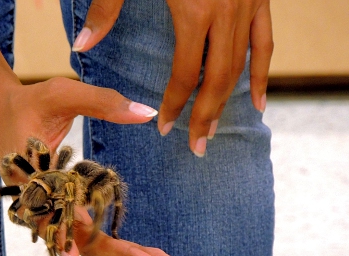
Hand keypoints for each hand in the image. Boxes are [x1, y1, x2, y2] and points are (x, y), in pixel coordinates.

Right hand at [0, 0, 171, 255]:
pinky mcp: (56, 211)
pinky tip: (144, 253)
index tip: (93, 243)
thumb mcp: (63, 95)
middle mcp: (37, 202)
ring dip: (122, 255)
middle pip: (76, 240)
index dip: (75, 231)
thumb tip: (147, 113)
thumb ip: (104, 103)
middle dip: (119, 254)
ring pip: (83, 244)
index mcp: (31, 178)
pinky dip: (113, 244)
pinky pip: (84, 235)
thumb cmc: (29, 102)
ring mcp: (47, 211)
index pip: (58, 211)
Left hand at [71, 0, 273, 156]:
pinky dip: (263, 73)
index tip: (163, 128)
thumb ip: (106, 8)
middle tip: (196, 147)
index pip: (186, 74)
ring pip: (243, 66)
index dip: (174, 104)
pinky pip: (267, 42)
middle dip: (206, 116)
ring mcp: (248, 5)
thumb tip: (81, 45)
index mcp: (195, 10)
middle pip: (218, 79)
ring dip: (230, 103)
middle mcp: (227, 13)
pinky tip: (258, 102)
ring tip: (218, 132)